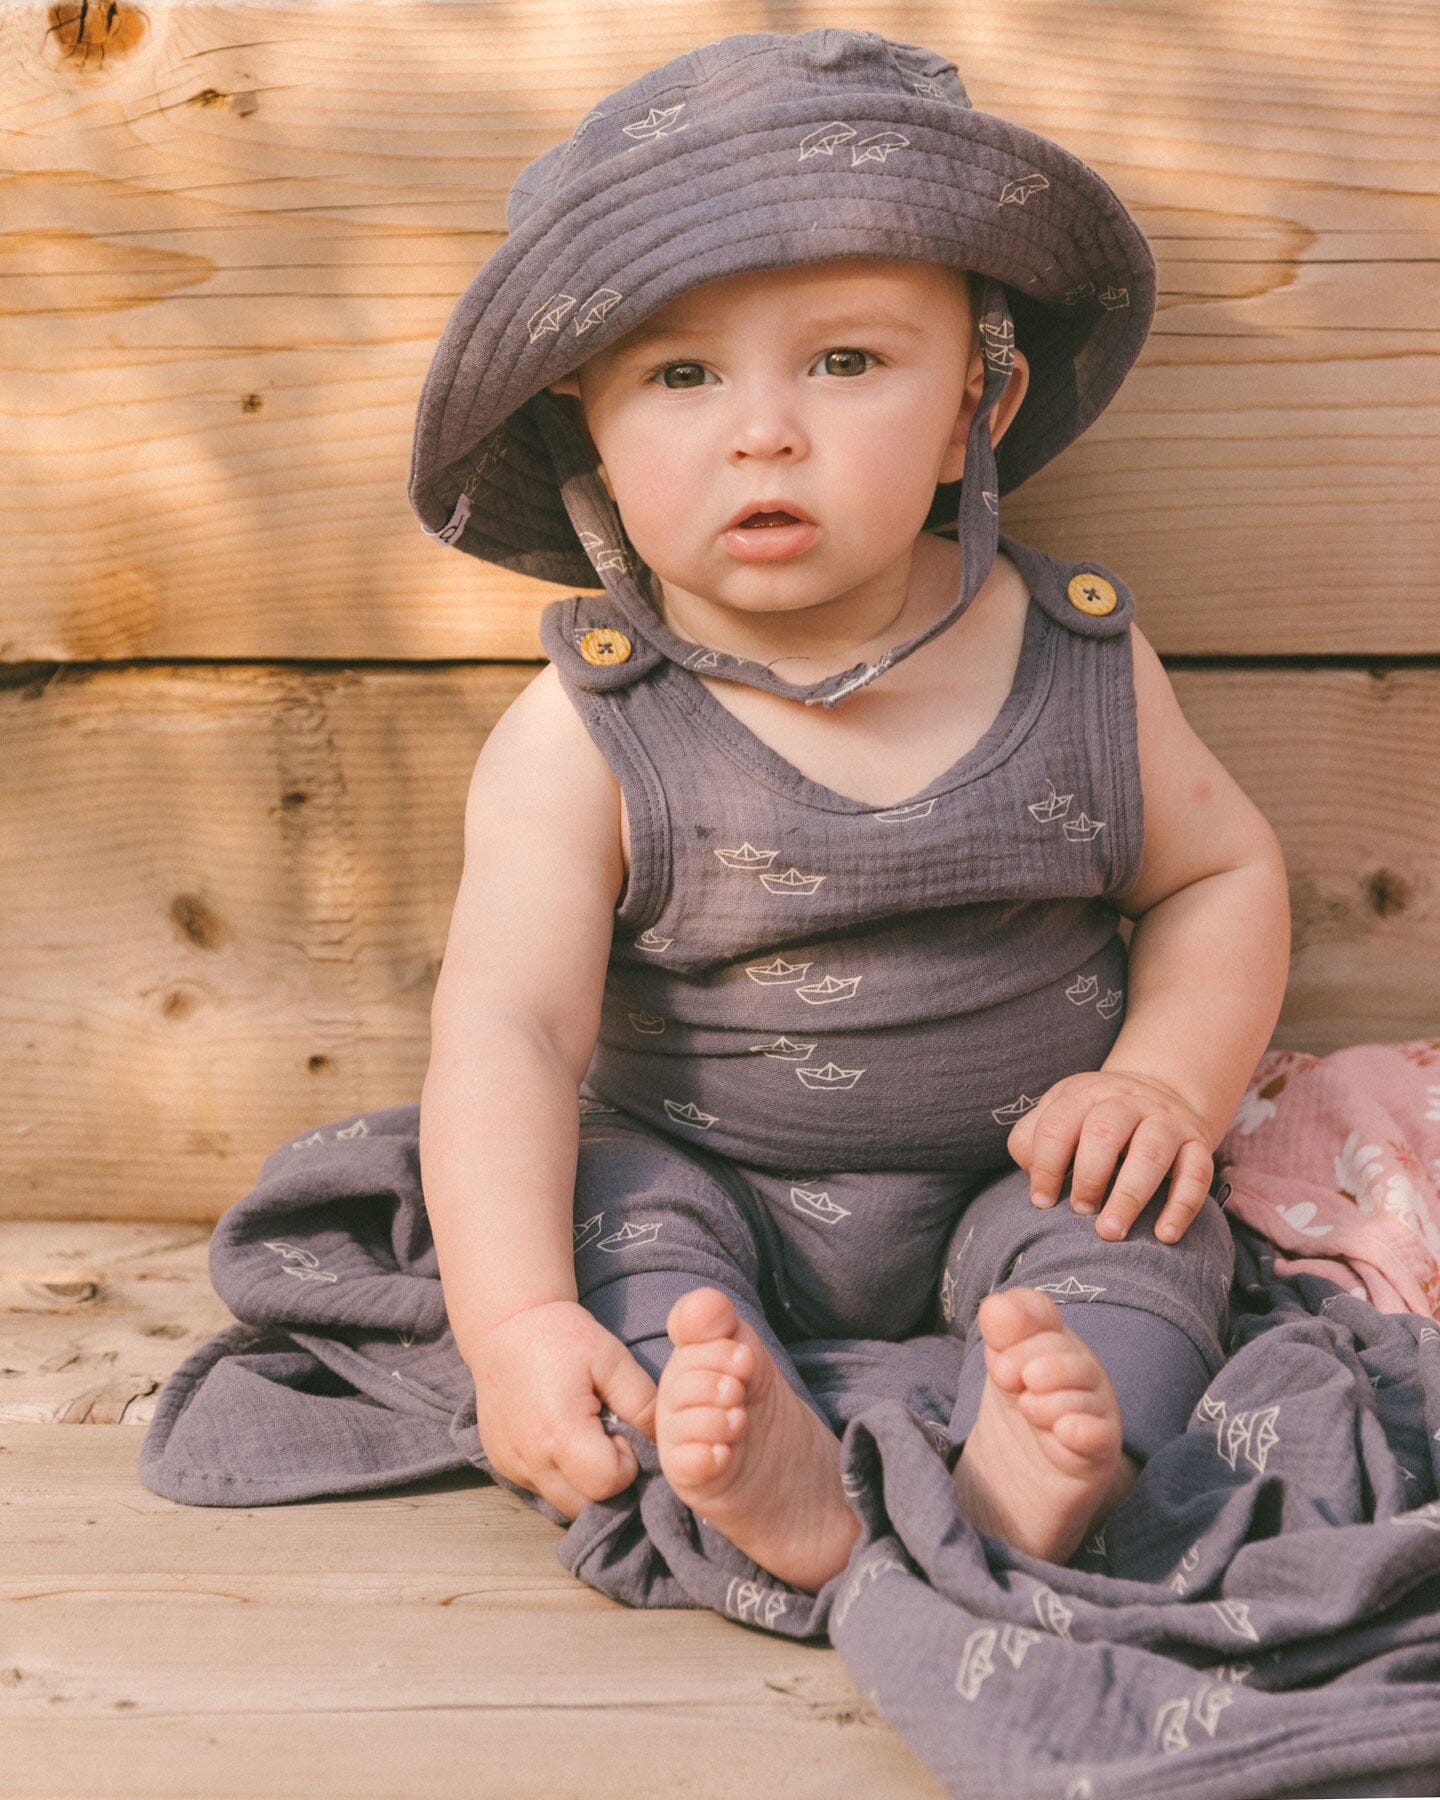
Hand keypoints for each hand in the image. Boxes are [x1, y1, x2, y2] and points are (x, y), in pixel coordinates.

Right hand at [468, 1299, 658, 1520]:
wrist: (506, 1326)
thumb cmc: (563, 1337)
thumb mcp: (612, 1359)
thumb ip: (644, 1404)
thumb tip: (666, 1445)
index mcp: (560, 1433)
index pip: (608, 1485)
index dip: (625, 1463)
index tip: (618, 1430)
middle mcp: (530, 1459)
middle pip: (586, 1506)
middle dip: (606, 1481)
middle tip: (604, 1436)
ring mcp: (511, 1467)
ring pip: (562, 1505)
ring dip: (582, 1484)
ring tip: (583, 1437)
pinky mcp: (501, 1465)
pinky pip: (542, 1490)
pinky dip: (560, 1477)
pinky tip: (561, 1440)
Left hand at [1005, 1068, 1214, 1243]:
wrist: (1159, 1091)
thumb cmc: (1095, 1118)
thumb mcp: (1060, 1113)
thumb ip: (1033, 1139)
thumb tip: (1032, 1174)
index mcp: (1085, 1093)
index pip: (1058, 1126)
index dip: (1046, 1167)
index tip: (1042, 1202)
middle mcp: (1127, 1101)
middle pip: (1104, 1132)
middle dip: (1088, 1176)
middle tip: (1080, 1212)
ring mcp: (1165, 1120)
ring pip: (1150, 1153)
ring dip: (1129, 1195)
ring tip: (1111, 1232)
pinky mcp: (1197, 1142)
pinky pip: (1196, 1174)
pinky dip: (1181, 1207)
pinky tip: (1164, 1236)